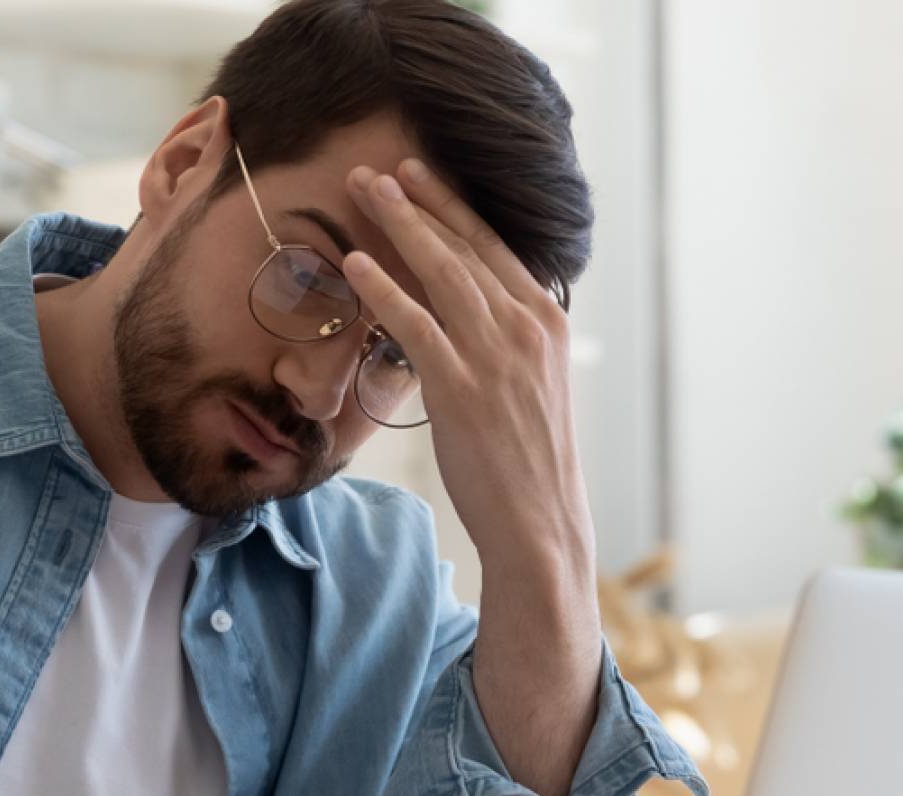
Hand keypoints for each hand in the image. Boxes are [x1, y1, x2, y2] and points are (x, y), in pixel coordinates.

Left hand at [342, 159, 603, 795]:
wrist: (540, 522)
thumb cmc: (528, 460)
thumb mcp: (531, 384)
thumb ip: (506, 340)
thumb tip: (473, 310)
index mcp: (545, 321)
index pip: (495, 247)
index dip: (454, 207)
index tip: (422, 174)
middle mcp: (526, 326)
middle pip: (465, 246)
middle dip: (420, 200)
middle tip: (381, 166)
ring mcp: (495, 354)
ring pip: (441, 271)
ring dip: (398, 224)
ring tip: (364, 190)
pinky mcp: (463, 386)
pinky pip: (417, 324)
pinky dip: (385, 289)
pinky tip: (357, 263)